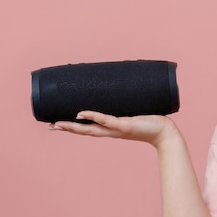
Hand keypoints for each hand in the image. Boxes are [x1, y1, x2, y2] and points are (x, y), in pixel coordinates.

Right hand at [48, 111, 175, 147]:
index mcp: (112, 128)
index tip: (57, 123)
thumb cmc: (152, 121)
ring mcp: (117, 129)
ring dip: (74, 126)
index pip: (89, 127)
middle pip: (85, 130)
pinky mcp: (126, 125)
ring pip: (92, 129)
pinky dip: (94, 117)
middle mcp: (112, 131)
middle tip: (50, 126)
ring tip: (58, 124)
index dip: (73, 126)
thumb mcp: (135, 111)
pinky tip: (82, 114)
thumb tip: (119, 84)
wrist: (166, 132)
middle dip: (68, 128)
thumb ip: (126, 101)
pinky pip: (107, 120)